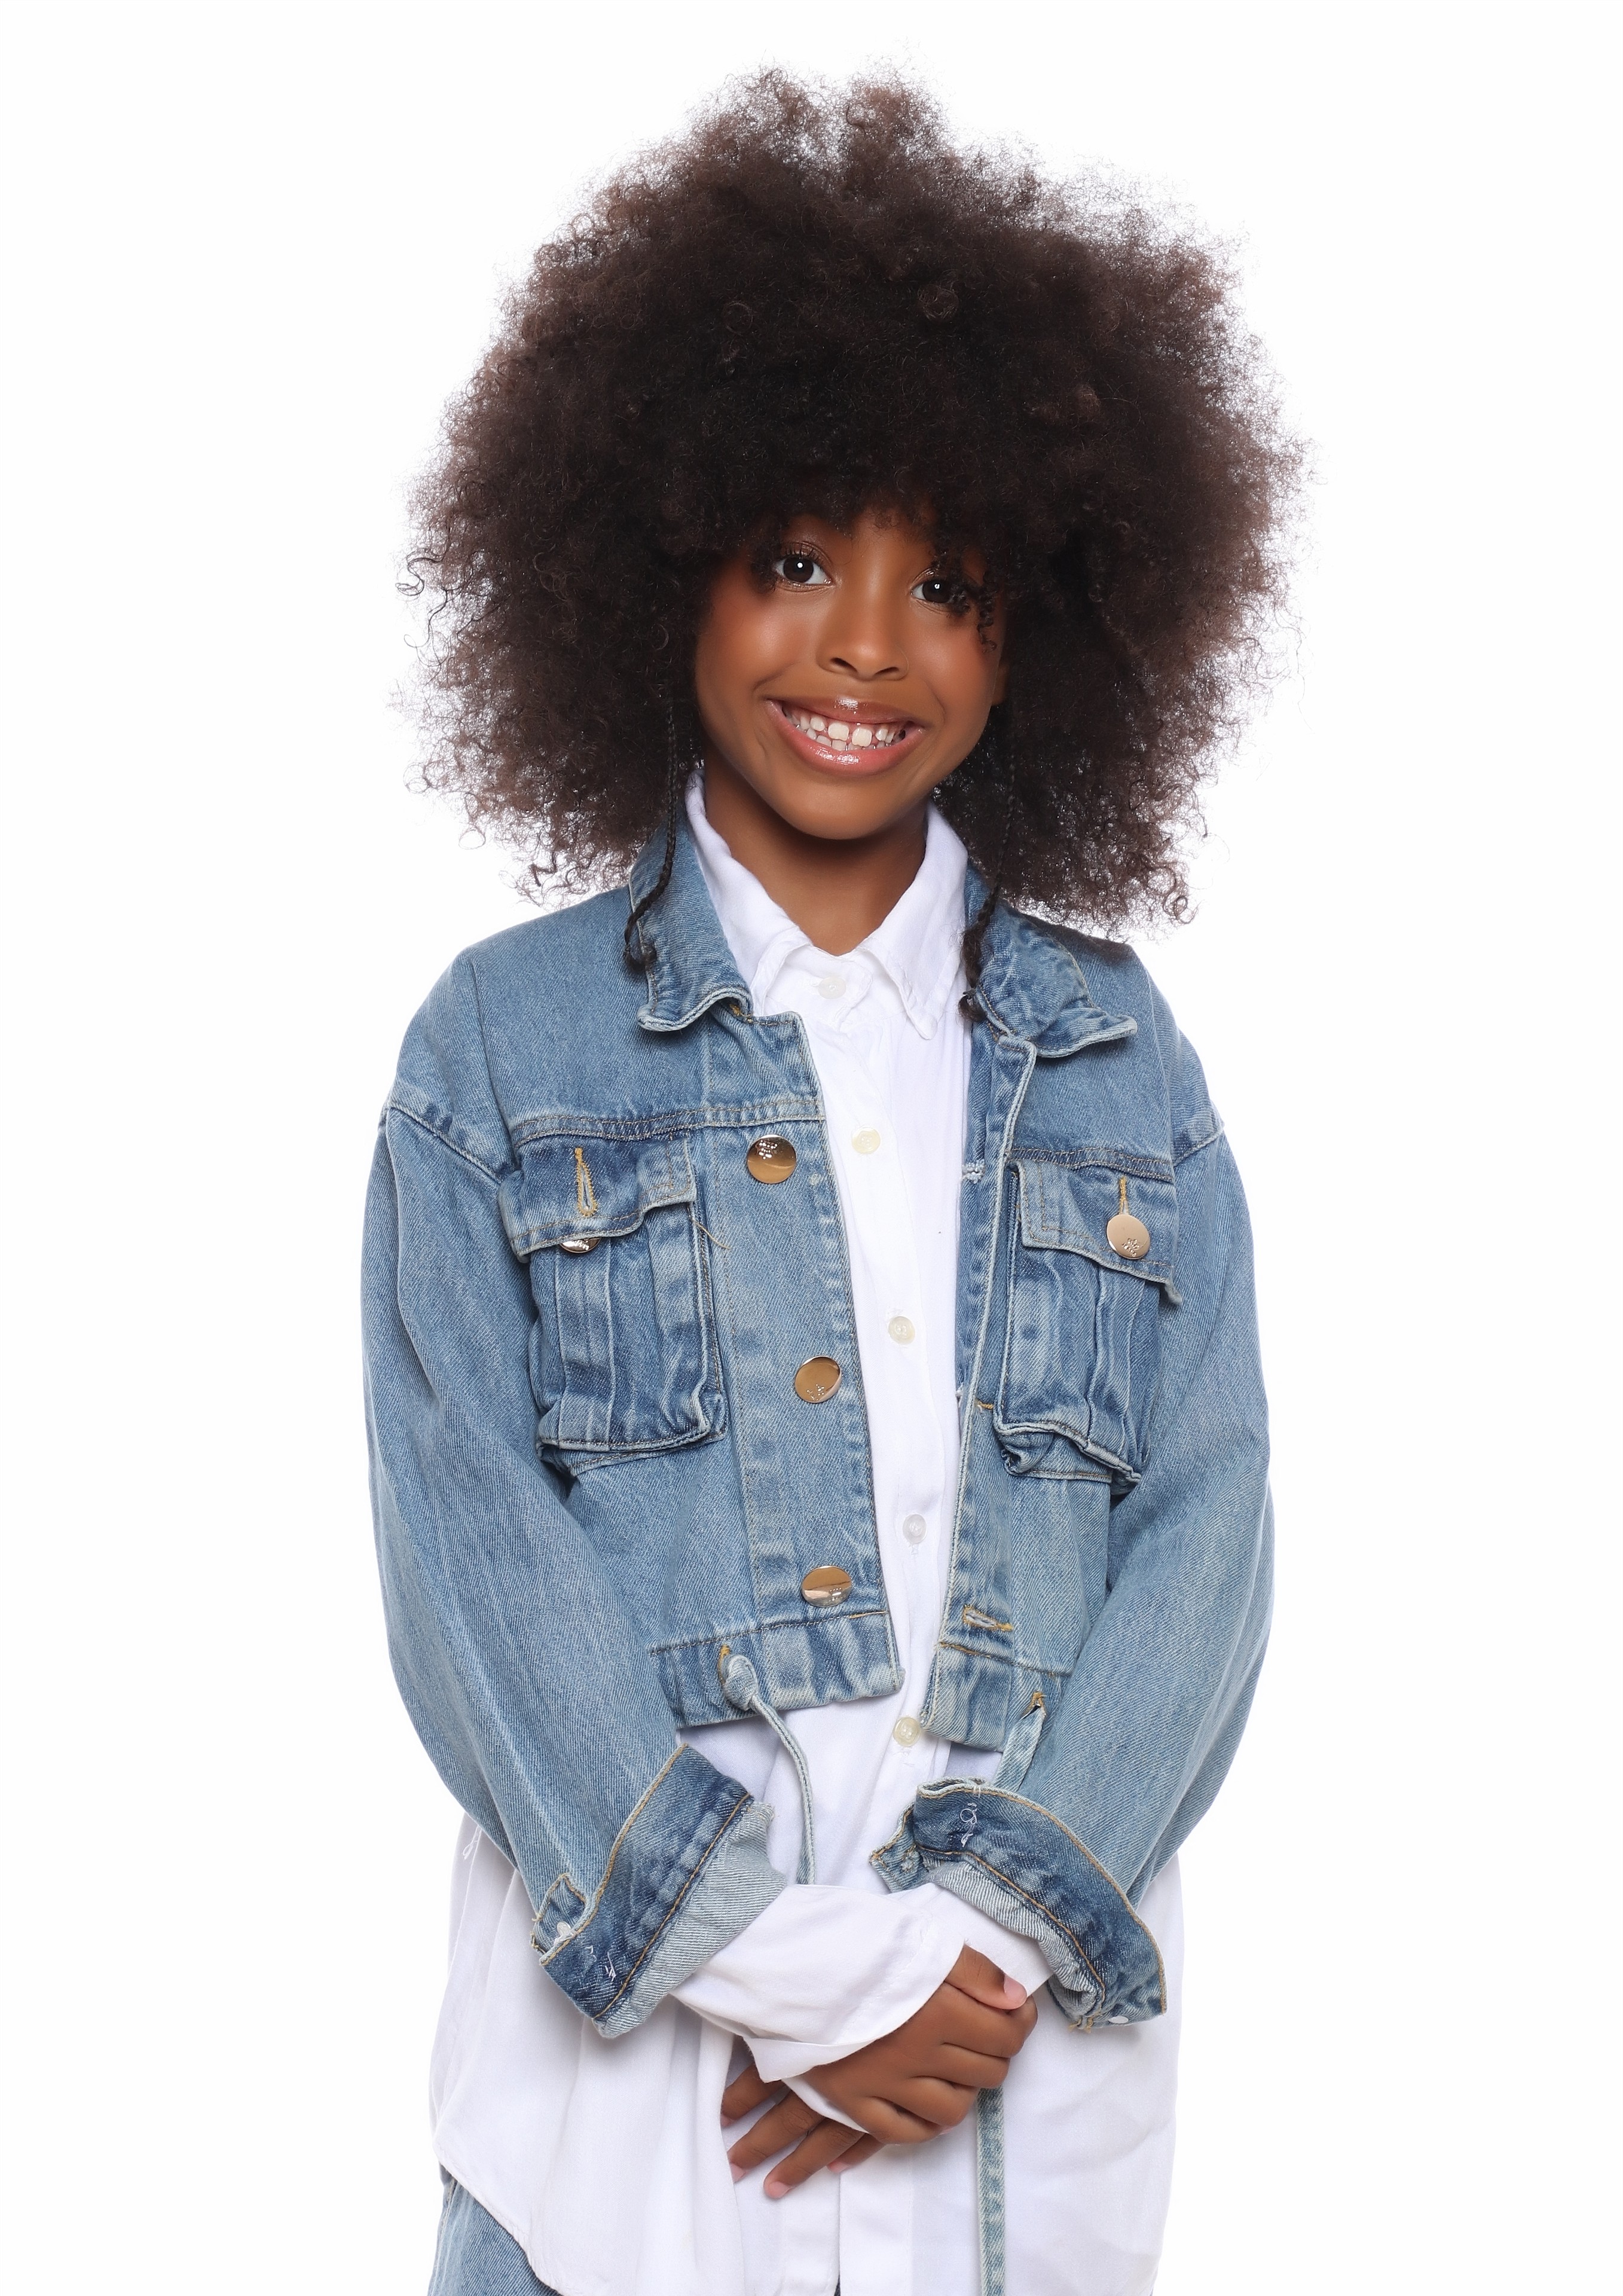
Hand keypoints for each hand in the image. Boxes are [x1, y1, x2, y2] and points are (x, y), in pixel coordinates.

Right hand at [722, 1946, 1036, 2197]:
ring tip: (955, 2069)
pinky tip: (925, 2106)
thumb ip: (974, 1971)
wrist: (783, 1963)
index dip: (1020, 2023)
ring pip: (951, 2109)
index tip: (1013, 2010)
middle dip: (995, 2052)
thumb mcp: (919, 1941)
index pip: (1007, 2035)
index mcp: (937, 2011)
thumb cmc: (851, 1944)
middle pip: (986, 2073)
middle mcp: (917, 2055)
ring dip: (963, 2090)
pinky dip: (923, 2125)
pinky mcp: (853, 2100)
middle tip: (984, 2033)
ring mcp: (884, 2083)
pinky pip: (902, 2133)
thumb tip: (1017, 2000)